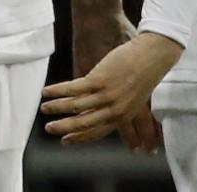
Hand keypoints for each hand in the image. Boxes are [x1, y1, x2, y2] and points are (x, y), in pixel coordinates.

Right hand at [42, 31, 180, 146]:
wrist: (152, 54)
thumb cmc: (148, 70)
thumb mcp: (137, 95)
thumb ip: (122, 105)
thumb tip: (104, 107)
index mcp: (124, 115)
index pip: (98, 132)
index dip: (80, 138)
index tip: (66, 142)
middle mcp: (115, 110)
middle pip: (84, 124)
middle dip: (64, 129)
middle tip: (50, 130)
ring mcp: (106, 96)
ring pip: (76, 107)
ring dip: (56, 109)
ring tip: (43, 109)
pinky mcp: (99, 80)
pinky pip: (73, 89)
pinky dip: (57, 91)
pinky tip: (46, 92)